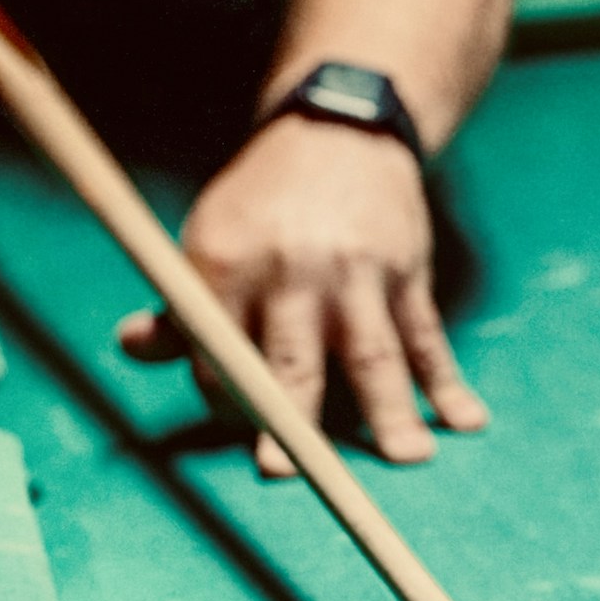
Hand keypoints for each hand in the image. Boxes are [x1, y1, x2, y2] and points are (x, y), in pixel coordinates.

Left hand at [116, 113, 487, 477]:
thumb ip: (178, 306)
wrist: (338, 128)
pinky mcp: (406, 269)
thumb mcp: (211, 240)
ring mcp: (356, 272)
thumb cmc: (264, 206)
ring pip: (373, 352)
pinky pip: (427, 334)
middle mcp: (291, 268)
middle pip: (290, 358)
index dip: (229, 401)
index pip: (218, 351)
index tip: (248, 433)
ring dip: (392, 410)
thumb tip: (131, 347)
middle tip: (285, 472)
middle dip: (287, 417)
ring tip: (410, 458)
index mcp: (227, 261)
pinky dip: (448, 381)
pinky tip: (468, 419)